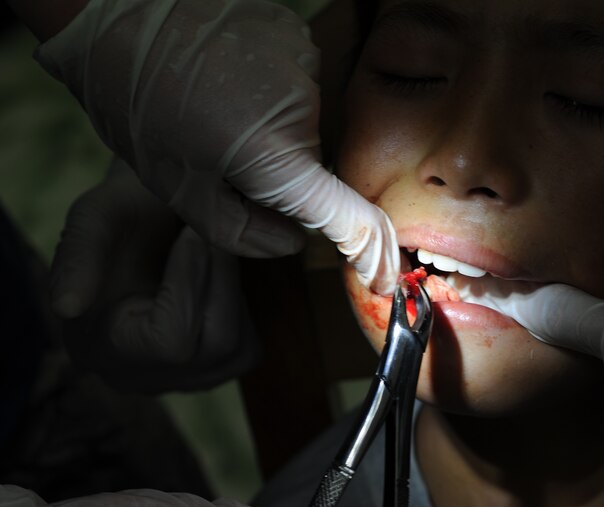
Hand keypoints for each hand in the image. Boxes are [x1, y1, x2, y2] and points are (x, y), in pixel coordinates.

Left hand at [34, 0, 399, 293]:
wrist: (117, 16)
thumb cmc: (138, 106)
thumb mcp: (178, 189)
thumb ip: (243, 234)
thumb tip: (295, 240)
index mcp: (271, 152)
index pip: (348, 216)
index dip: (370, 253)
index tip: (381, 277)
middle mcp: (303, 105)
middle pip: (314, 171)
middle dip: (281, 180)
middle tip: (225, 161)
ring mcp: (305, 62)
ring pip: (306, 130)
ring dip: (275, 137)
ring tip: (219, 113)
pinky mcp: (298, 36)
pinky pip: (299, 89)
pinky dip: (274, 99)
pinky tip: (231, 84)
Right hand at [51, 162, 259, 392]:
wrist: (158, 220)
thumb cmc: (127, 214)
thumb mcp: (97, 214)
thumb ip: (77, 255)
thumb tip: (65, 307)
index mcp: (94, 346)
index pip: (170, 340)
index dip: (191, 280)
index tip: (192, 232)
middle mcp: (134, 379)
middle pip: (214, 344)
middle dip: (219, 278)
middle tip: (209, 232)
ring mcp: (176, 383)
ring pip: (234, 348)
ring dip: (232, 288)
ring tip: (212, 249)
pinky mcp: (214, 374)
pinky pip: (247, 350)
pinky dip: (242, 307)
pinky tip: (214, 279)